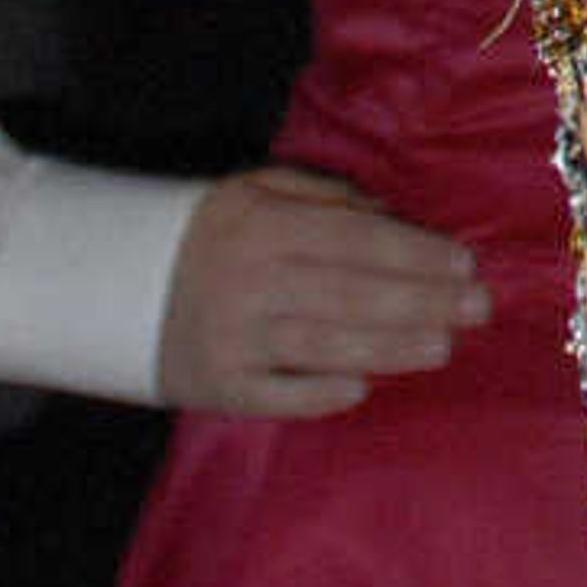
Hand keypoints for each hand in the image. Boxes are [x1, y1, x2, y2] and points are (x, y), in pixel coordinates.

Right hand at [155, 163, 485, 415]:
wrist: (106, 285)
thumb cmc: (206, 232)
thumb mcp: (258, 190)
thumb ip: (326, 197)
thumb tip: (392, 217)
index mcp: (268, 227)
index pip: (358, 242)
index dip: (415, 254)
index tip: (466, 265)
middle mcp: (253, 283)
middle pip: (353, 295)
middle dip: (423, 303)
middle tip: (480, 309)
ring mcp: (233, 339)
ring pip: (325, 347)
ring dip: (390, 348)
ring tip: (443, 347)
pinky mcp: (213, 387)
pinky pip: (276, 396)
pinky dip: (319, 394)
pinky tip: (362, 387)